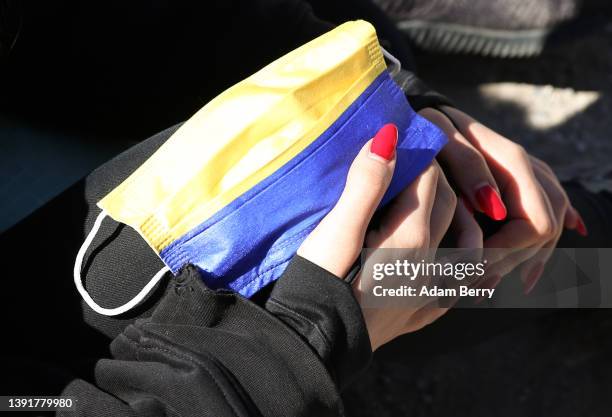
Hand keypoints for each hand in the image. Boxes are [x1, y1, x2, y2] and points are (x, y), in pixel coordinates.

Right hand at [298, 124, 464, 349]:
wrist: (308, 349)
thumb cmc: (315, 286)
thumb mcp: (333, 233)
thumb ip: (365, 186)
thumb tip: (390, 138)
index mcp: (409, 240)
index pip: (430, 180)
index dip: (419, 155)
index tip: (403, 141)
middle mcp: (428, 266)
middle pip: (448, 207)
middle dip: (437, 178)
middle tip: (414, 163)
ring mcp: (426, 295)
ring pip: (462, 245)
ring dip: (456, 217)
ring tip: (439, 200)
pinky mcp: (416, 316)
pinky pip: (454, 288)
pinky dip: (461, 267)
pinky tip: (459, 265)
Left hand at [418, 106, 586, 292]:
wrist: (427, 114)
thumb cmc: (428, 126)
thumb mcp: (440, 138)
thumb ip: (468, 166)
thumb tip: (496, 206)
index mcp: (512, 160)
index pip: (535, 223)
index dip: (507, 252)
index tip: (472, 266)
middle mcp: (529, 170)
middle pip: (545, 231)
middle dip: (512, 262)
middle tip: (475, 285)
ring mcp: (530, 176)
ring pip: (548, 228)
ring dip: (521, 261)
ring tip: (484, 286)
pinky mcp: (522, 185)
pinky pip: (545, 219)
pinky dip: (533, 250)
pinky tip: (524, 276)